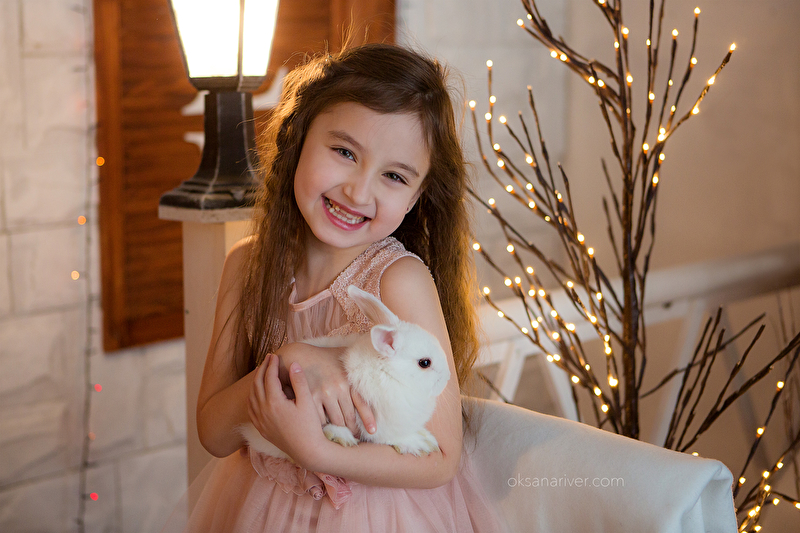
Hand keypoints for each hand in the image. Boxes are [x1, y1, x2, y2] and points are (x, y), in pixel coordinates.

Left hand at [248, 353, 326, 467]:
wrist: (307, 451)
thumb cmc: (310, 426)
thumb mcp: (307, 401)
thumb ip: (299, 381)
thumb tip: (293, 364)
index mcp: (274, 402)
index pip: (269, 377)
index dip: (271, 364)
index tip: (275, 355)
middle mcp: (263, 411)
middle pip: (257, 384)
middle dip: (261, 369)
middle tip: (268, 359)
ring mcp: (261, 421)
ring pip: (251, 396)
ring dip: (256, 382)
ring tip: (262, 372)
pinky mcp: (261, 428)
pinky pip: (251, 409)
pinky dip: (252, 397)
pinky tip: (257, 393)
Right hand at [276, 342, 375, 436]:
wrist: (298, 356)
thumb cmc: (323, 358)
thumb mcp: (343, 356)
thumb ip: (358, 362)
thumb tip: (378, 357)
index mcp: (348, 379)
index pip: (362, 402)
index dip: (368, 419)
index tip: (372, 431)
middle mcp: (338, 387)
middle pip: (349, 416)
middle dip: (352, 430)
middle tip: (354, 439)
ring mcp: (324, 393)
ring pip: (335, 420)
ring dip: (339, 431)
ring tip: (341, 440)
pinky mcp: (310, 398)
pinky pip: (320, 419)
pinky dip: (323, 427)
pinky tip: (325, 433)